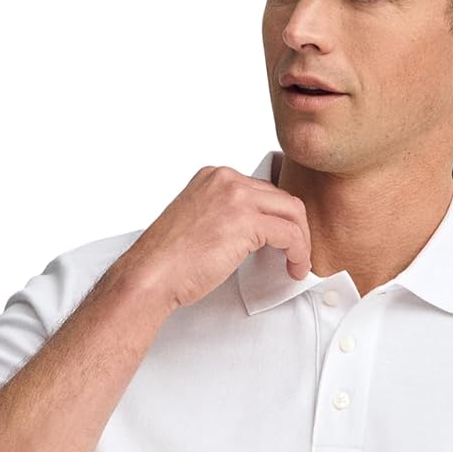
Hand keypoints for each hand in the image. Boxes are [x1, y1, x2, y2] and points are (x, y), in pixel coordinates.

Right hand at [119, 164, 312, 310]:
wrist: (150, 274)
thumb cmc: (169, 260)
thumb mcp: (199, 222)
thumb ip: (225, 215)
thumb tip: (253, 232)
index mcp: (214, 176)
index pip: (262, 190)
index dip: (278, 218)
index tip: (282, 240)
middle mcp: (226, 179)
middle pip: (282, 197)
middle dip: (296, 227)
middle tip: (297, 253)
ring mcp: (237, 197)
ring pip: (293, 212)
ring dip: (302, 241)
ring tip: (298, 264)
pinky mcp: (246, 222)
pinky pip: (290, 233)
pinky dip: (299, 252)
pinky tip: (294, 268)